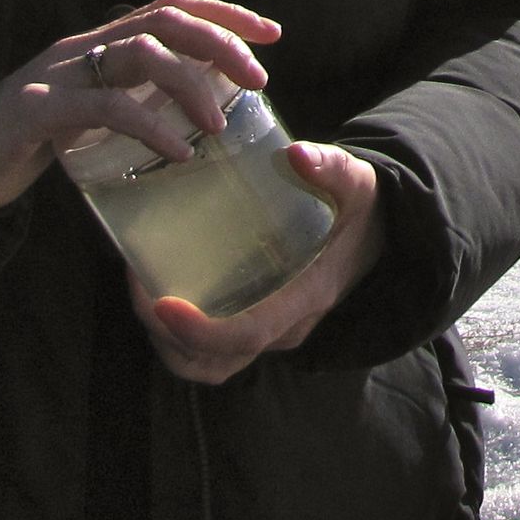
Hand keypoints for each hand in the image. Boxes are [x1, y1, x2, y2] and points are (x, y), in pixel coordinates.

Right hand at [0, 0, 280, 215]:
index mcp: (97, 45)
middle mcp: (80, 48)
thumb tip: (198, 114)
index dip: (224, 12)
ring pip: (139, 54)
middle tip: (259, 77)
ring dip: (190, 85)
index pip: (170, 6)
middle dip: (219, 41)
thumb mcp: (89, 115)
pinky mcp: (37, 112)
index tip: (271, 33)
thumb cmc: (29, 144)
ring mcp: (57, 75)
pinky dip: (150, 126)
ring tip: (219, 123)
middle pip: (163, 20)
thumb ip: (131, 102)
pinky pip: (104, 107)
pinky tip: (180, 150)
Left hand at [133, 142, 385, 384]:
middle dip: (165, 332)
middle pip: (215, 360)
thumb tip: (296, 155)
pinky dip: (180, 337)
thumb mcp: (356, 182)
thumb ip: (331, 167)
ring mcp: (272, 334)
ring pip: (209, 364)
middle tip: (137, 281)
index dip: (199, 329)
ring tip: (142, 289)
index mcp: (306, 296)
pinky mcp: (261, 328)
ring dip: (167, 340)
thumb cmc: (362, 208)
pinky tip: (162, 293)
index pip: (247, 333)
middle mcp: (286, 327)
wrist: (383, 234)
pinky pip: (214, 353)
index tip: (159, 302)